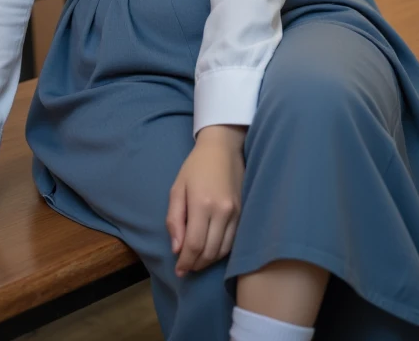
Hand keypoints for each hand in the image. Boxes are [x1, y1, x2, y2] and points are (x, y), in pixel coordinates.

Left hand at [166, 125, 245, 276]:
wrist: (223, 148)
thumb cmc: (195, 166)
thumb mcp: (177, 188)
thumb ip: (174, 219)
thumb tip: (177, 249)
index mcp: (202, 204)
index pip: (194, 245)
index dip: (185, 262)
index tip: (178, 271)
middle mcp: (222, 211)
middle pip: (209, 252)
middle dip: (196, 264)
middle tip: (186, 267)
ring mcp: (236, 213)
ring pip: (223, 251)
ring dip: (208, 261)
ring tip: (197, 261)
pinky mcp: (243, 213)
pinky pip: (233, 242)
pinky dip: (221, 251)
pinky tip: (211, 250)